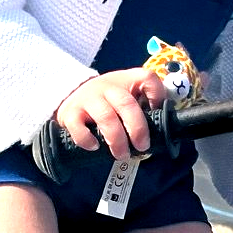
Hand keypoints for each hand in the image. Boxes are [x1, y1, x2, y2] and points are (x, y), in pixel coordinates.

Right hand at [55, 66, 169, 158]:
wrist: (71, 96)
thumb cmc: (107, 101)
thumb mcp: (125, 95)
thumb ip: (142, 107)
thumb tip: (162, 131)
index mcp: (126, 81)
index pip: (146, 78)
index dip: (157, 94)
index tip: (158, 111)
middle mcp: (108, 87)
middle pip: (126, 104)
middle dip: (137, 128)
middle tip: (142, 146)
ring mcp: (88, 99)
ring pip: (106, 117)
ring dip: (117, 139)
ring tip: (122, 154)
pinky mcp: (71, 113)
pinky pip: (78, 127)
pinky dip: (87, 139)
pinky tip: (95, 146)